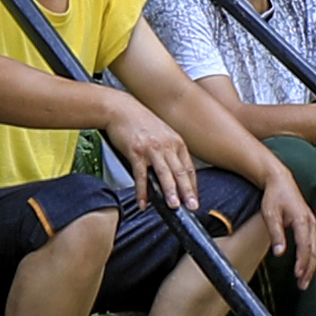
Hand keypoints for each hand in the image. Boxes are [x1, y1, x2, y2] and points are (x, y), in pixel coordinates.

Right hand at [104, 98, 204, 212]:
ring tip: (174, 206)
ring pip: (164, 174)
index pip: (189, 168)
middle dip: (188, 192)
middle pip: (180, 172)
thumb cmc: (140, 121)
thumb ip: (170, 151)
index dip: (192, 185)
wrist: (120, 108)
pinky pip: (141, 176)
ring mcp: (152, 149)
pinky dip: (142, 192)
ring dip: (170, 192)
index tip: (195, 198)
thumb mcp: (162, 133)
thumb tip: (173, 172)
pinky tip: (143, 202)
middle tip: (193, 206)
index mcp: (176, 141)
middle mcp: (167, 145)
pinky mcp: (136, 152)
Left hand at [254, 172, 315, 283]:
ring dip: (311, 265)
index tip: (298, 275)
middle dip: (309, 269)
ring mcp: (312, 223)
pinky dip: (311, 257)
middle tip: (302, 285)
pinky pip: (314, 244)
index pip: (305, 246)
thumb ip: (276, 234)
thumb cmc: (274, 196)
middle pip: (314, 250)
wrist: (280, 180)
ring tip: (304, 281)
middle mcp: (311, 222)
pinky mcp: (310, 225)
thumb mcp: (270, 214)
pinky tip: (306, 267)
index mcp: (302, 220)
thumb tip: (280, 253)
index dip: (303, 262)